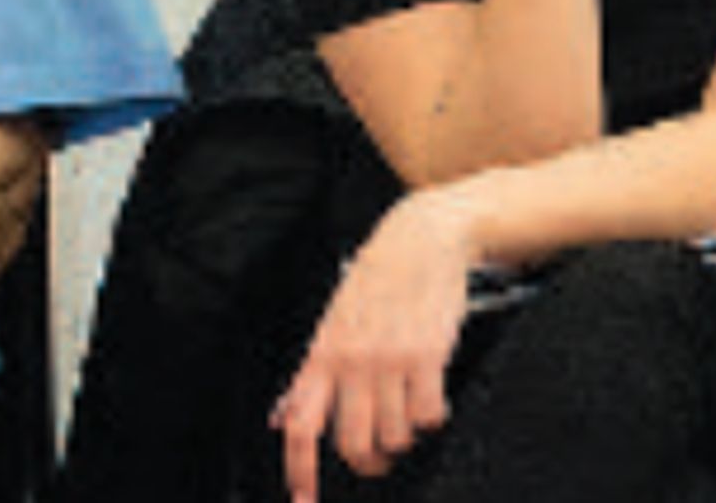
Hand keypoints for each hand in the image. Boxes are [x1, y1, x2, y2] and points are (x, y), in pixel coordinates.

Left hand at [273, 191, 482, 502]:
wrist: (420, 239)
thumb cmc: (377, 279)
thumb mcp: (331, 323)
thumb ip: (309, 377)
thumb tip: (282, 418)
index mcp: (322, 356)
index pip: (301, 428)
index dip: (300, 472)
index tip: (303, 501)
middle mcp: (352, 363)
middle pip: (352, 443)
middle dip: (369, 462)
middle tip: (379, 459)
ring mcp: (390, 362)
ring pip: (394, 435)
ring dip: (404, 439)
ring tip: (409, 421)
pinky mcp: (427, 357)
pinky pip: (428, 415)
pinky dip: (432, 419)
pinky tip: (432, 403)